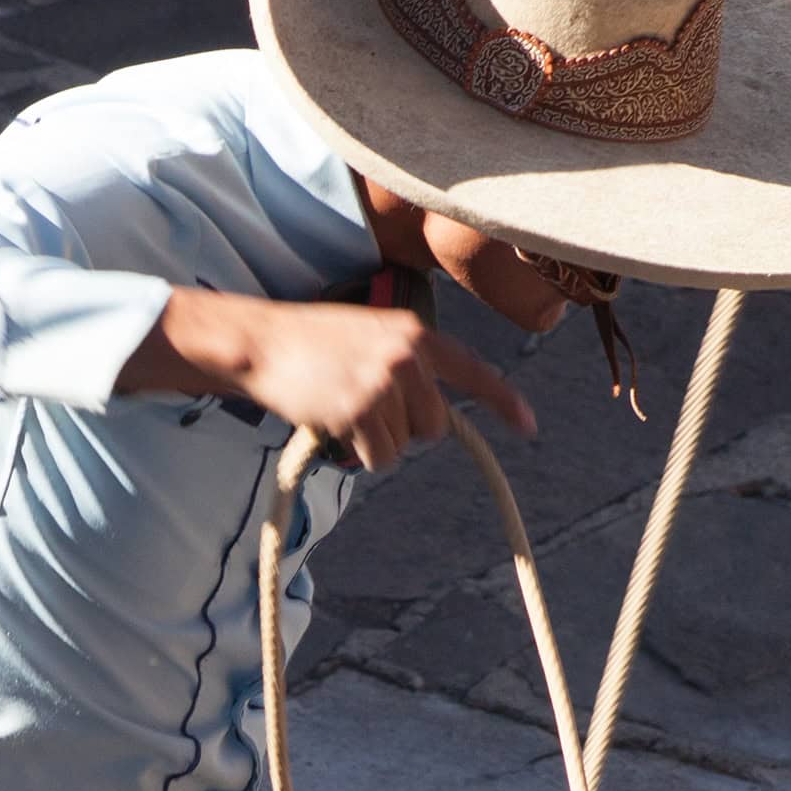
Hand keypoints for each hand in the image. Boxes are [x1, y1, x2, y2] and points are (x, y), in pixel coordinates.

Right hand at [123, 289, 536, 471]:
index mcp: (414, 333)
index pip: (472, 369)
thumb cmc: (310, 344)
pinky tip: (332, 422)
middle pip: (434, 424)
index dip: (503, 401)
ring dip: (375, 440)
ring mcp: (386, 382)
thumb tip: (435, 418)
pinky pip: (379, 457)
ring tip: (339, 406)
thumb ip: (405, 365)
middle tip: (361, 406)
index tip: (529, 427)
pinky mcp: (361, 409)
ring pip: (405, 444)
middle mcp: (408, 355)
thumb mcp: (368, 337)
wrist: (261, 341)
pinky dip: (358, 453)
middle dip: (404, 428)